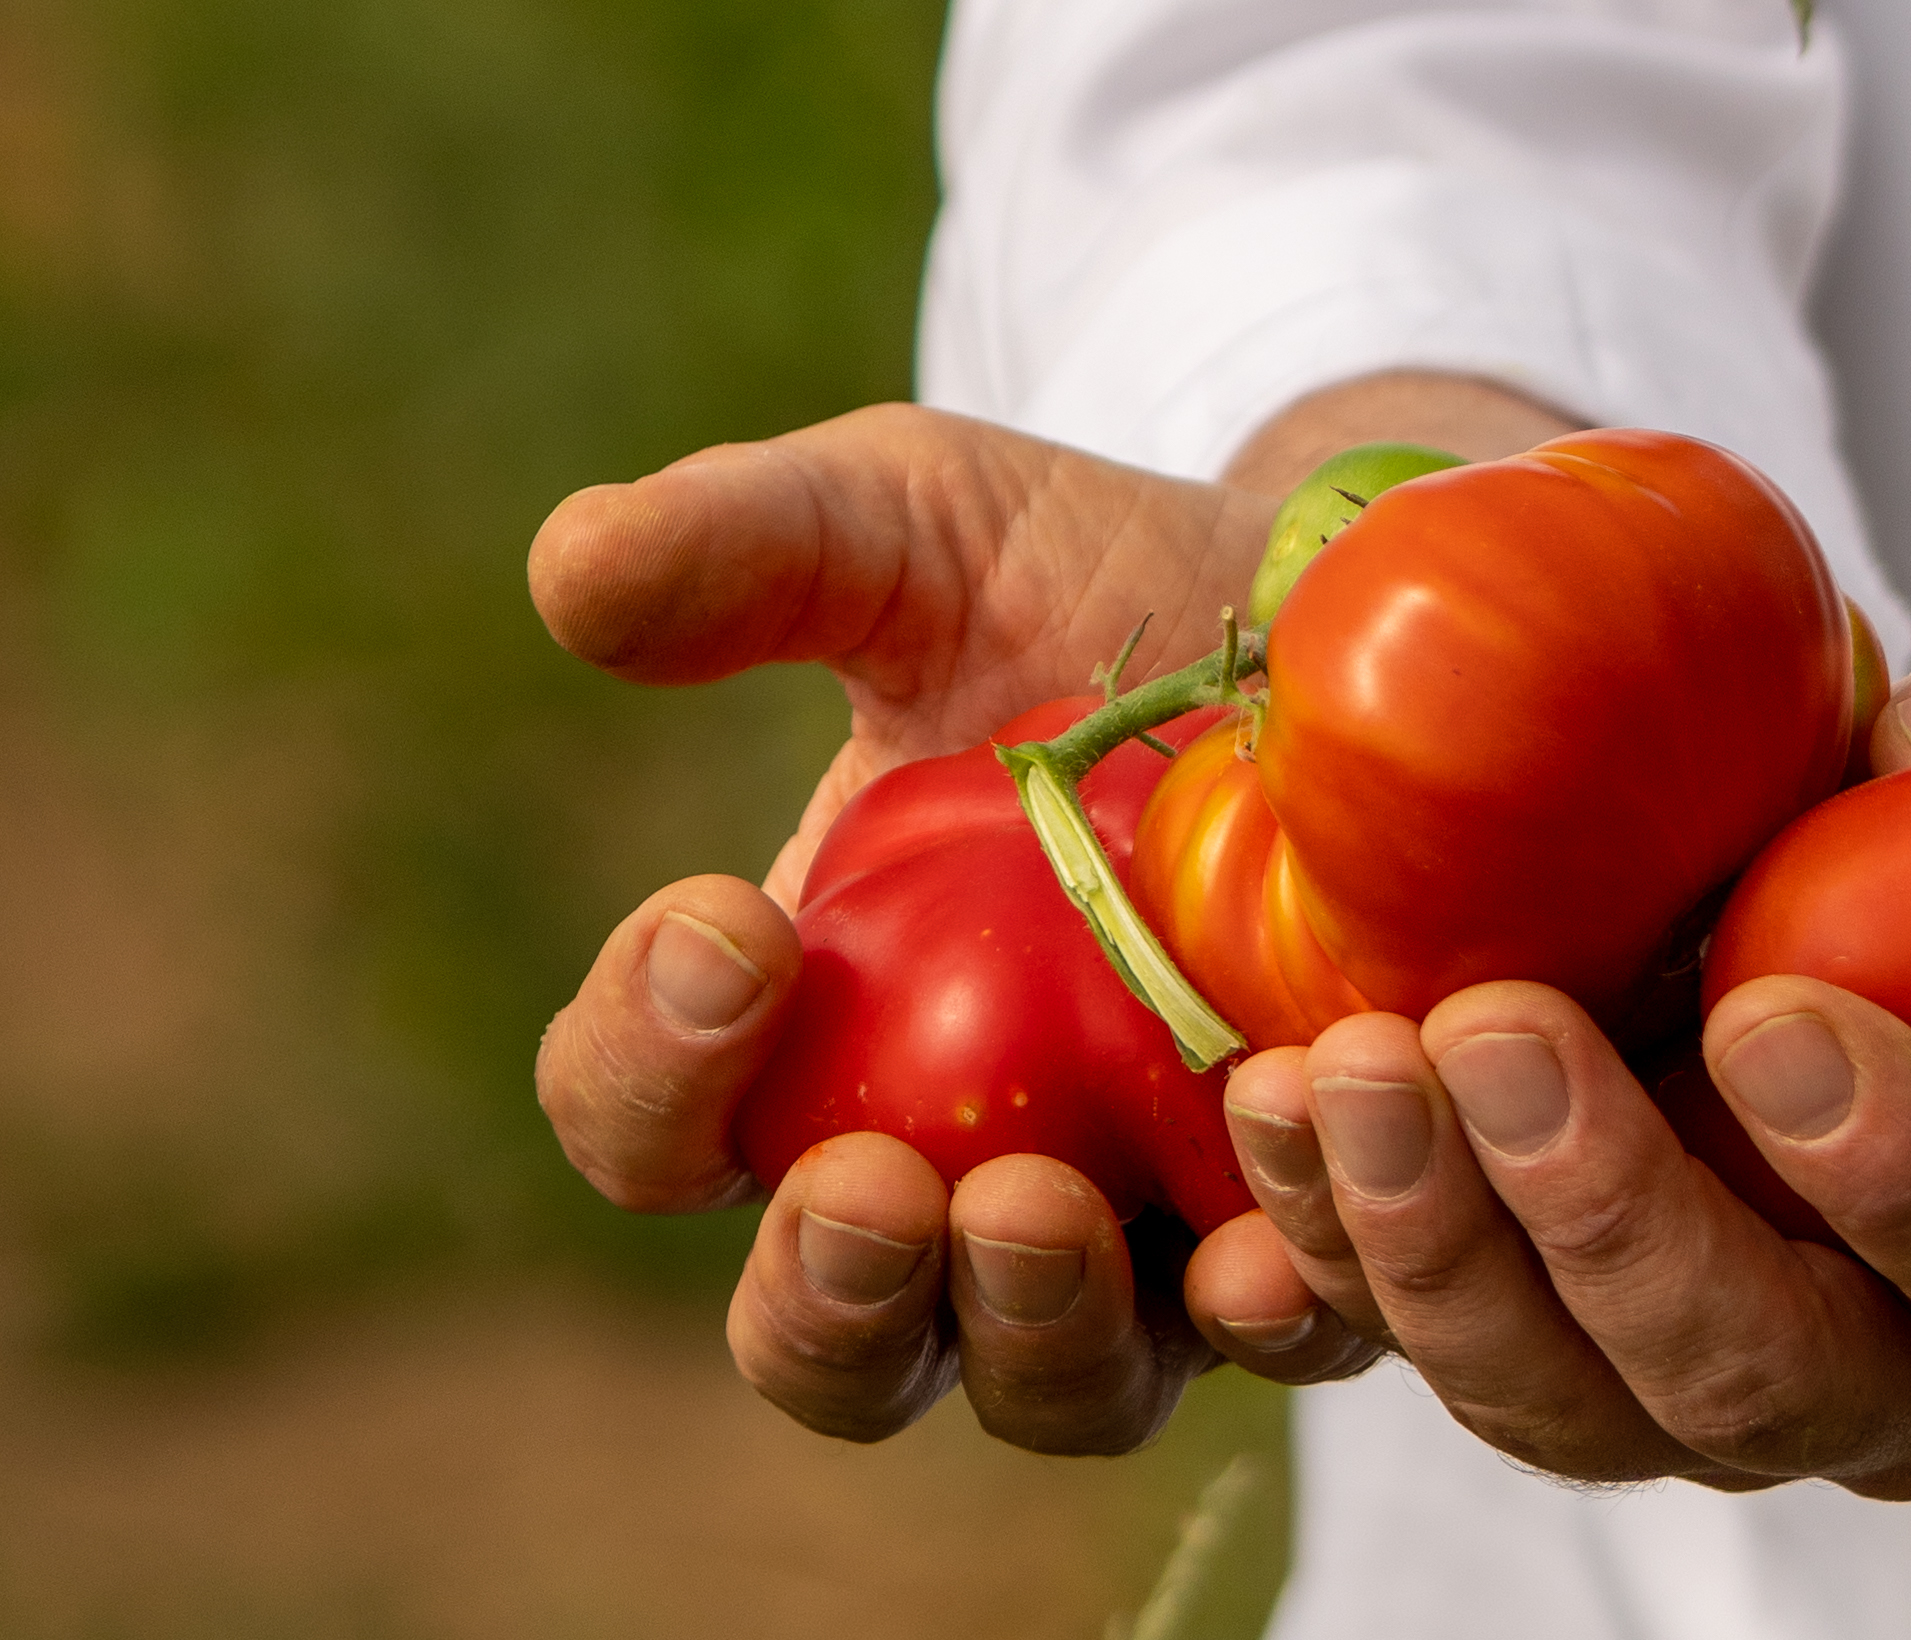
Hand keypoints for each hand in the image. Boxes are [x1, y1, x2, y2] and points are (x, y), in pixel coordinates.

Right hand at [527, 376, 1556, 1451]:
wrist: (1339, 590)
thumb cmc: (1076, 572)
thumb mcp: (910, 523)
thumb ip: (747, 542)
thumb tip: (571, 566)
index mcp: (794, 1034)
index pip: (653, 1121)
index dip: (645, 1066)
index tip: (725, 933)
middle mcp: (945, 1172)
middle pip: (835, 1341)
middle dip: (826, 1300)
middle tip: (861, 1193)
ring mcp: (1141, 1222)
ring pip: (1057, 1385)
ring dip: (1030, 1331)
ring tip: (1035, 1210)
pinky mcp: (1319, 1214)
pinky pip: (1294, 1328)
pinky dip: (1275, 1301)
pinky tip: (1269, 1240)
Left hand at [1208, 590, 1910, 1492]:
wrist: (1910, 862)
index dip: (1909, 1176)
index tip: (1773, 1015)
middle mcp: (1906, 1364)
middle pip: (1764, 1381)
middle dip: (1609, 1221)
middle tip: (1495, 1030)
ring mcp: (1719, 1374)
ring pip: (1576, 1405)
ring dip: (1436, 1253)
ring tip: (1333, 1073)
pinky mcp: (1564, 1336)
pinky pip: (1453, 1345)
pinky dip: (1346, 1260)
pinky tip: (1259, 1149)